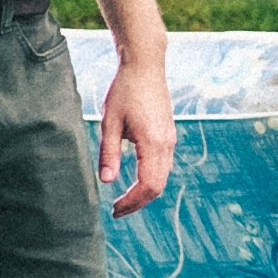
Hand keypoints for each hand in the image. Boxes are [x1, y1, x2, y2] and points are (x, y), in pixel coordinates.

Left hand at [100, 56, 175, 215]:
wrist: (145, 66)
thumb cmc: (125, 90)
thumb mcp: (109, 122)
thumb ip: (109, 153)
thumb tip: (107, 182)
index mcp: (153, 142)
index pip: (148, 185)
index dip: (131, 202)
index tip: (114, 210)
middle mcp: (167, 144)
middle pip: (158, 186)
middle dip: (138, 202)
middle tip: (117, 211)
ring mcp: (170, 139)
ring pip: (162, 177)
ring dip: (145, 192)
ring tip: (124, 199)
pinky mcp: (168, 134)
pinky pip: (163, 165)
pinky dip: (151, 179)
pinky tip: (134, 180)